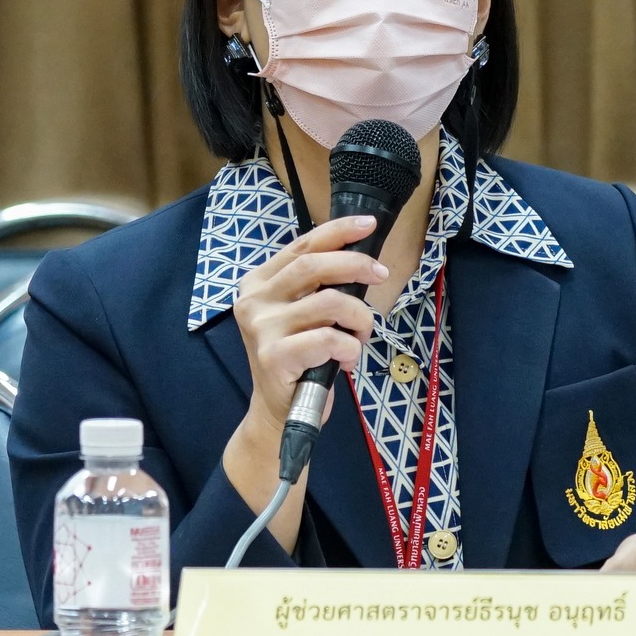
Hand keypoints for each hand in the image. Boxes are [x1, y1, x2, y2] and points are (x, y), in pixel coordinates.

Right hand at [230, 213, 384, 435]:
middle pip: (314, 266)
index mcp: (259, 282)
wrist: (280, 411)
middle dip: (355, 265)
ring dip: (359, 318)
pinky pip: (329, 338)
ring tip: (362, 335)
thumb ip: (318, 285)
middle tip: (380, 274)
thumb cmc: (300, 358)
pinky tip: (346, 360)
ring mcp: (262, 327)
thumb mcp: (303, 313)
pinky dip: (350, 348)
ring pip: (329, 302)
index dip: (338, 231)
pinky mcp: (274, 355)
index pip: (302, 246)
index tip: (369, 225)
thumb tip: (362, 258)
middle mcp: (254, 300)